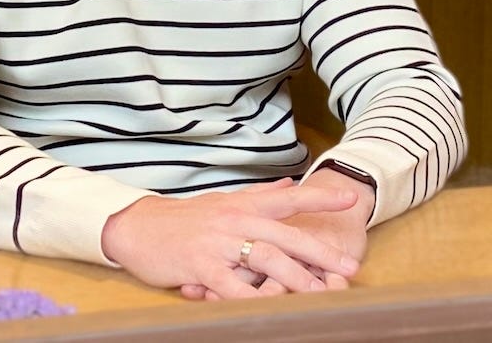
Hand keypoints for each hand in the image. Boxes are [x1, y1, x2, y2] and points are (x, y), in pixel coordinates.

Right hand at [101, 177, 362, 299]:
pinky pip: (233, 285)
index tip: (352, 198)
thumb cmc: (187, 217)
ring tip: (320, 293)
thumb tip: (291, 184)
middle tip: (348, 267)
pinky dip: (254, 297)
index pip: (290, 198)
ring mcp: (219, 243)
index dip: (322, 197)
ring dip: (296, 278)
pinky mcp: (201, 266)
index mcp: (244, 205)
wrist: (139, 227)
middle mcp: (236, 220)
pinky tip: (273, 307)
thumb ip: (261, 194)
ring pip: (266, 259)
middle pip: (286, 236)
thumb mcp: (225, 200)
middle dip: (320, 252)